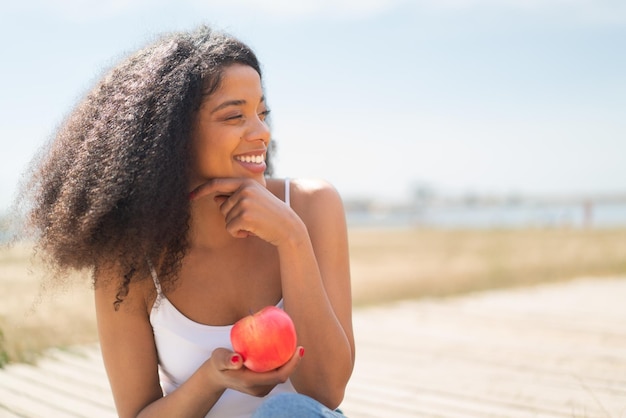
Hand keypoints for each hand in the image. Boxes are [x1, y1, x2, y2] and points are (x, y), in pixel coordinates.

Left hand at [190, 178, 305, 245]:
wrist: (287, 227)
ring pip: (225, 218)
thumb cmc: (269, 215)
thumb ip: (235, 197)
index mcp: (246, 182)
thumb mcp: (254, 202)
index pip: (218, 184)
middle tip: (251, 219)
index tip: (190, 196)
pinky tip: (252, 231)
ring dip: (236, 226)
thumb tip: (215, 198)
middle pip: (221, 206)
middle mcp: (244, 189)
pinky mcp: (244, 215)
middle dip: (232, 217)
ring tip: (254, 224)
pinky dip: (238, 233)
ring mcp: (244, 202)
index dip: (202, 190)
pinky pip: (230, 228)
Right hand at [208, 347, 304, 396]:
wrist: (215, 376)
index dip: (292, 364)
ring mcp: (260, 389)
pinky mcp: (261, 386)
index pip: (278, 376)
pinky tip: (283, 351)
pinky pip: (276, 375)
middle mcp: (258, 388)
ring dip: (288, 364)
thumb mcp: (218, 358)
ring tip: (293, 346)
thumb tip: (237, 359)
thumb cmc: (218, 364)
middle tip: (298, 345)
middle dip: (293, 362)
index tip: (299, 349)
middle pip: (283, 376)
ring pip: (280, 376)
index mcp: (251, 382)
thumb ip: (226, 359)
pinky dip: (281, 364)